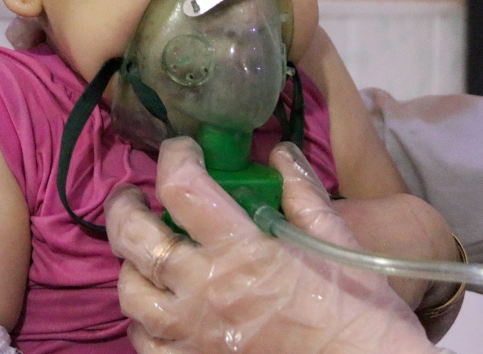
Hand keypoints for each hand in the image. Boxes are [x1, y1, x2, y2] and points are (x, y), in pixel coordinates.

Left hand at [105, 137, 438, 353]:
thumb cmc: (356, 307)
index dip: (175, 157)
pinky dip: (142, 318)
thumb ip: (302, 192)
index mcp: (240, 249)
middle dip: (125, 206)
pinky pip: (144, 342)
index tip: (183, 148)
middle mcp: (203, 290)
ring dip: (130, 263)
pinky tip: (160, 306)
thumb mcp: (335, 237)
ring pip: (129, 292)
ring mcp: (191, 334)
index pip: (183, 188)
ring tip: (145, 251)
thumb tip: (280, 154)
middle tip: (134, 193)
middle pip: (135, 238)